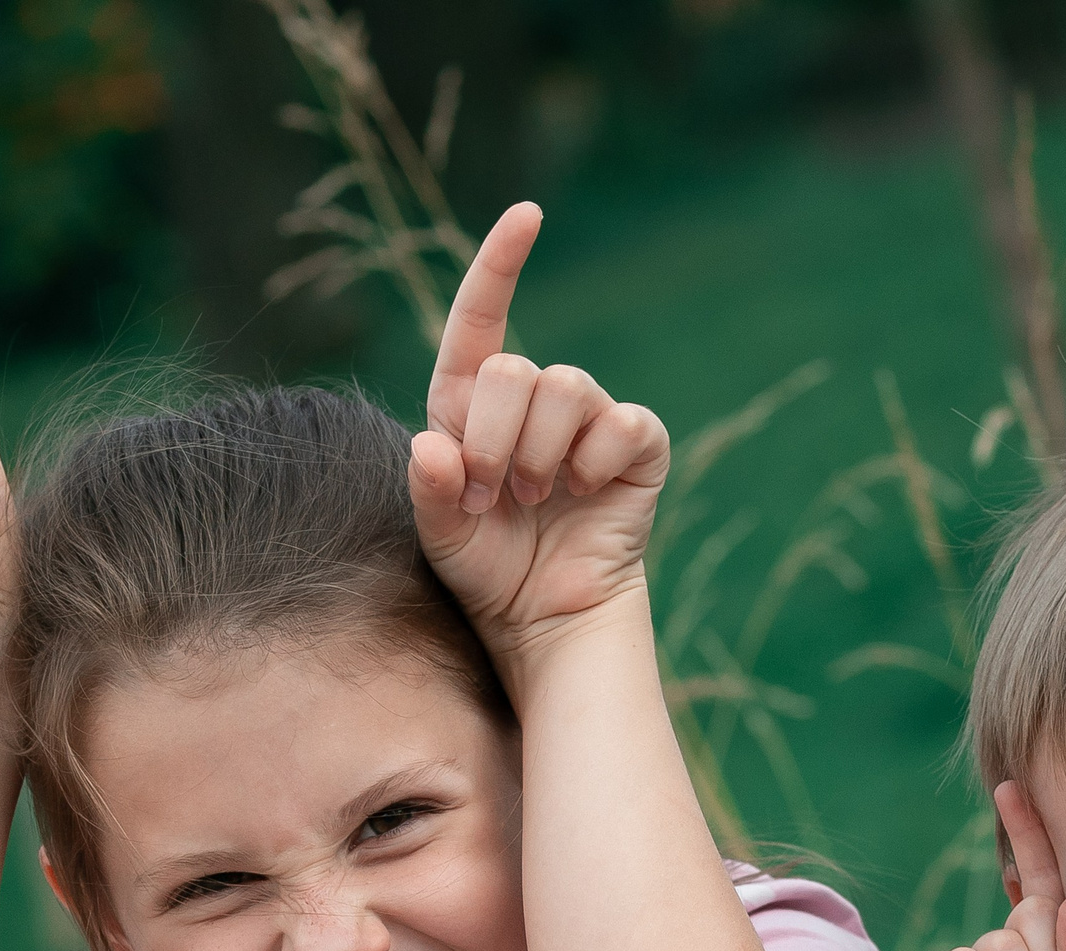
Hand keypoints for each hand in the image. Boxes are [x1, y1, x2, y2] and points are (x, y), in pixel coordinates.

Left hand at [409, 203, 670, 661]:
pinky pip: (623, 423)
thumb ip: (430, 487)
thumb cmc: (487, 571)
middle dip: (494, 436)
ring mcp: (588, 422)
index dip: (501, 263)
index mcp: (473, 404)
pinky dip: (598, 460)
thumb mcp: (440, 534)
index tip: (528, 214)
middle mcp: (532, 401)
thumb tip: (433, 445)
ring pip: (566, 388)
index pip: (481, 319)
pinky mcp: (635, 449)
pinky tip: (585, 494)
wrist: (544, 620)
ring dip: (540, 453)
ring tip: (534, 500)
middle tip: (493, 495)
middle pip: (515, 367)